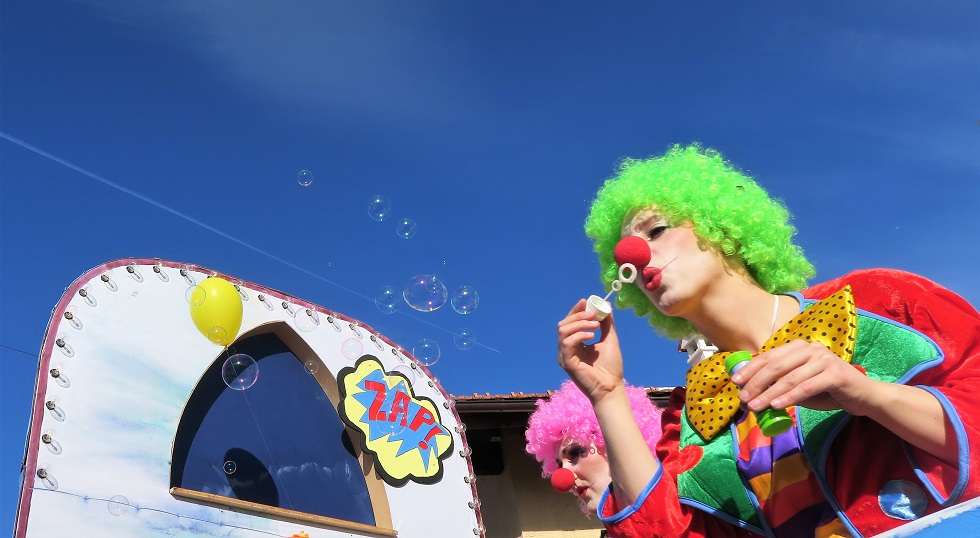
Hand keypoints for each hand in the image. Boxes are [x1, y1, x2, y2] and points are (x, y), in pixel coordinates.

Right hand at [557, 299, 624, 403]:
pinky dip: (579, 335)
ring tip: (596, 325)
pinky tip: (592, 336)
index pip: (569, 322)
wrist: (612, 387)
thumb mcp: (610, 339)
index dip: (576, 310)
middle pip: (563, 324)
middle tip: (594, 314)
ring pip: (563, 331)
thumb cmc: (610, 367)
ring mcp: (564, 356)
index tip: (586, 301)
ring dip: (580, 323)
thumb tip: (606, 305)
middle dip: (578, 315)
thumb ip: (607, 323)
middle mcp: (567, 349)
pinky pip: (567, 343)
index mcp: (575, 344)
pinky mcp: (566, 362)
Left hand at [730, 339, 874, 414]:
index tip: (735, 381)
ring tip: (755, 406)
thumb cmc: (827, 390)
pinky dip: (790, 397)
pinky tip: (777, 406)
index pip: (769, 356)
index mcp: (799, 347)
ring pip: (789, 377)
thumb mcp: (799, 386)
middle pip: (776, 365)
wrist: (862, 396)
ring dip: (769, 393)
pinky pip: (807, 386)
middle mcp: (811, 348)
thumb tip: (750, 397)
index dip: (750, 369)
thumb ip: (779, 386)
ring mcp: (824, 359)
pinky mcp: (835, 374)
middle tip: (743, 397)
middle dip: (756, 382)